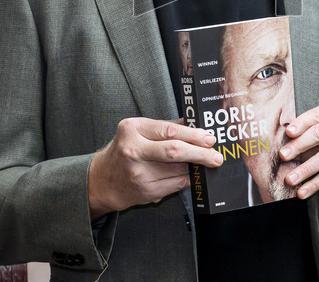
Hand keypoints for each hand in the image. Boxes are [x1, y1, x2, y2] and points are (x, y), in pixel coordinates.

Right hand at [88, 117, 222, 219]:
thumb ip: (165, 127)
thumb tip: (196, 126)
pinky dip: (185, 179)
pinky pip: (176, 184)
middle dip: (200, 153)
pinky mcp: (145, 191)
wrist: (102, 181)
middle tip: (215, 156)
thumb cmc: (125, 151)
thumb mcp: (138, 131)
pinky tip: (186, 174)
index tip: (209, 138)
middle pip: (175, 151)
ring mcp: (139, 173)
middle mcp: (133, 151)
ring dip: (194, 167)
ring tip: (201, 162)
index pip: (169, 131)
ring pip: (178, 170)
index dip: (193, 135)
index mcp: (132, 129)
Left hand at [279, 100, 318, 199]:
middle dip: (299, 145)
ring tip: (289, 179)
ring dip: (304, 170)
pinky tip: (302, 191)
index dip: (301, 124)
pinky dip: (314, 185)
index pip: (316, 115)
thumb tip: (281, 137)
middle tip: (283, 155)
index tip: (288, 132)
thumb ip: (305, 127)